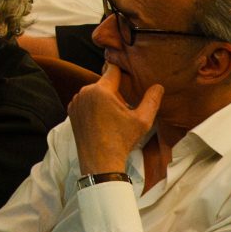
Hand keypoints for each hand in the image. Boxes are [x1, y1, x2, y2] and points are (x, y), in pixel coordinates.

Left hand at [68, 60, 160, 176]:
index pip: (113, 69)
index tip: (129, 75)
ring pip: (94, 92)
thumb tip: (158, 86)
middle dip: (115, 91)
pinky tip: (102, 122)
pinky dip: (93, 106)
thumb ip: (152, 100)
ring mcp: (76, 101)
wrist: (100, 162)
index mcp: (101, 90)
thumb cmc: (122, 141)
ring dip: (103, 99)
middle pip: (105, 83)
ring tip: (112, 118)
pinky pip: (85, 101)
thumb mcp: (142, 121)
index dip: (123, 71)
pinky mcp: (71, 111)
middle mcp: (85, 91)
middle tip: (124, 110)